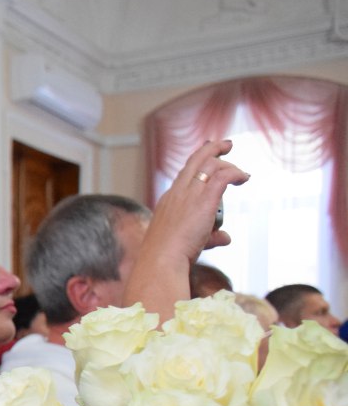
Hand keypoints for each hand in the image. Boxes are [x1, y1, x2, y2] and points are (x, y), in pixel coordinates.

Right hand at [123, 139, 248, 319]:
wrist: (161, 260)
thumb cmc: (168, 256)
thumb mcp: (189, 242)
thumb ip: (210, 237)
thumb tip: (226, 237)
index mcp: (169, 200)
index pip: (185, 174)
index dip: (197, 163)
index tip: (207, 156)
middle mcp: (178, 192)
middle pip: (195, 160)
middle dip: (212, 149)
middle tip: (226, 145)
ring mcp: (189, 194)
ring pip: (210, 164)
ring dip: (229, 163)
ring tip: (243, 171)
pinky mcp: (203, 200)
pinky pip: (223, 176)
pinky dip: (236, 174)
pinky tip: (245, 179)